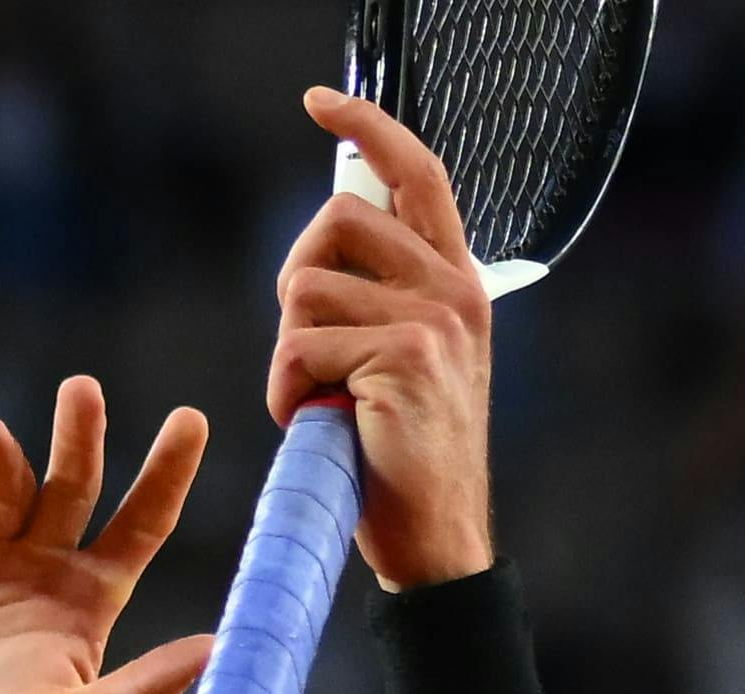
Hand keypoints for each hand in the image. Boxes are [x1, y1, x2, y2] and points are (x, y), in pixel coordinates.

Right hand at [0, 376, 211, 693]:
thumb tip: (219, 647)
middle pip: (72, 483)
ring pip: (2, 483)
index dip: (166, 472)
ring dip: (2, 455)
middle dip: (80, 435)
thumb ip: (144, 687)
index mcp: (88, 604)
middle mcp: (40, 572)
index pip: (140, 524)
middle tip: (82, 390)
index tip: (191, 418)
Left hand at [269, 91, 496, 588]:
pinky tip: (317, 425)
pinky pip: (299, 347)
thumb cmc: (403, 455)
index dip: (368, 127)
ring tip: (321, 401)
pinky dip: (286, 393)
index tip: (320, 102)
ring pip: (306, 290)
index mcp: (458, 281)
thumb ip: (380, 294)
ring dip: (288, 354)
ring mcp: (434, 320)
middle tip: (309, 351)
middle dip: (297, 281)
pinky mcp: (403, 357)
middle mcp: (455, 289)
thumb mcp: (403, 359)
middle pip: (336, 222)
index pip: (416, 174)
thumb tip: (325, 234)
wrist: (436, 540)